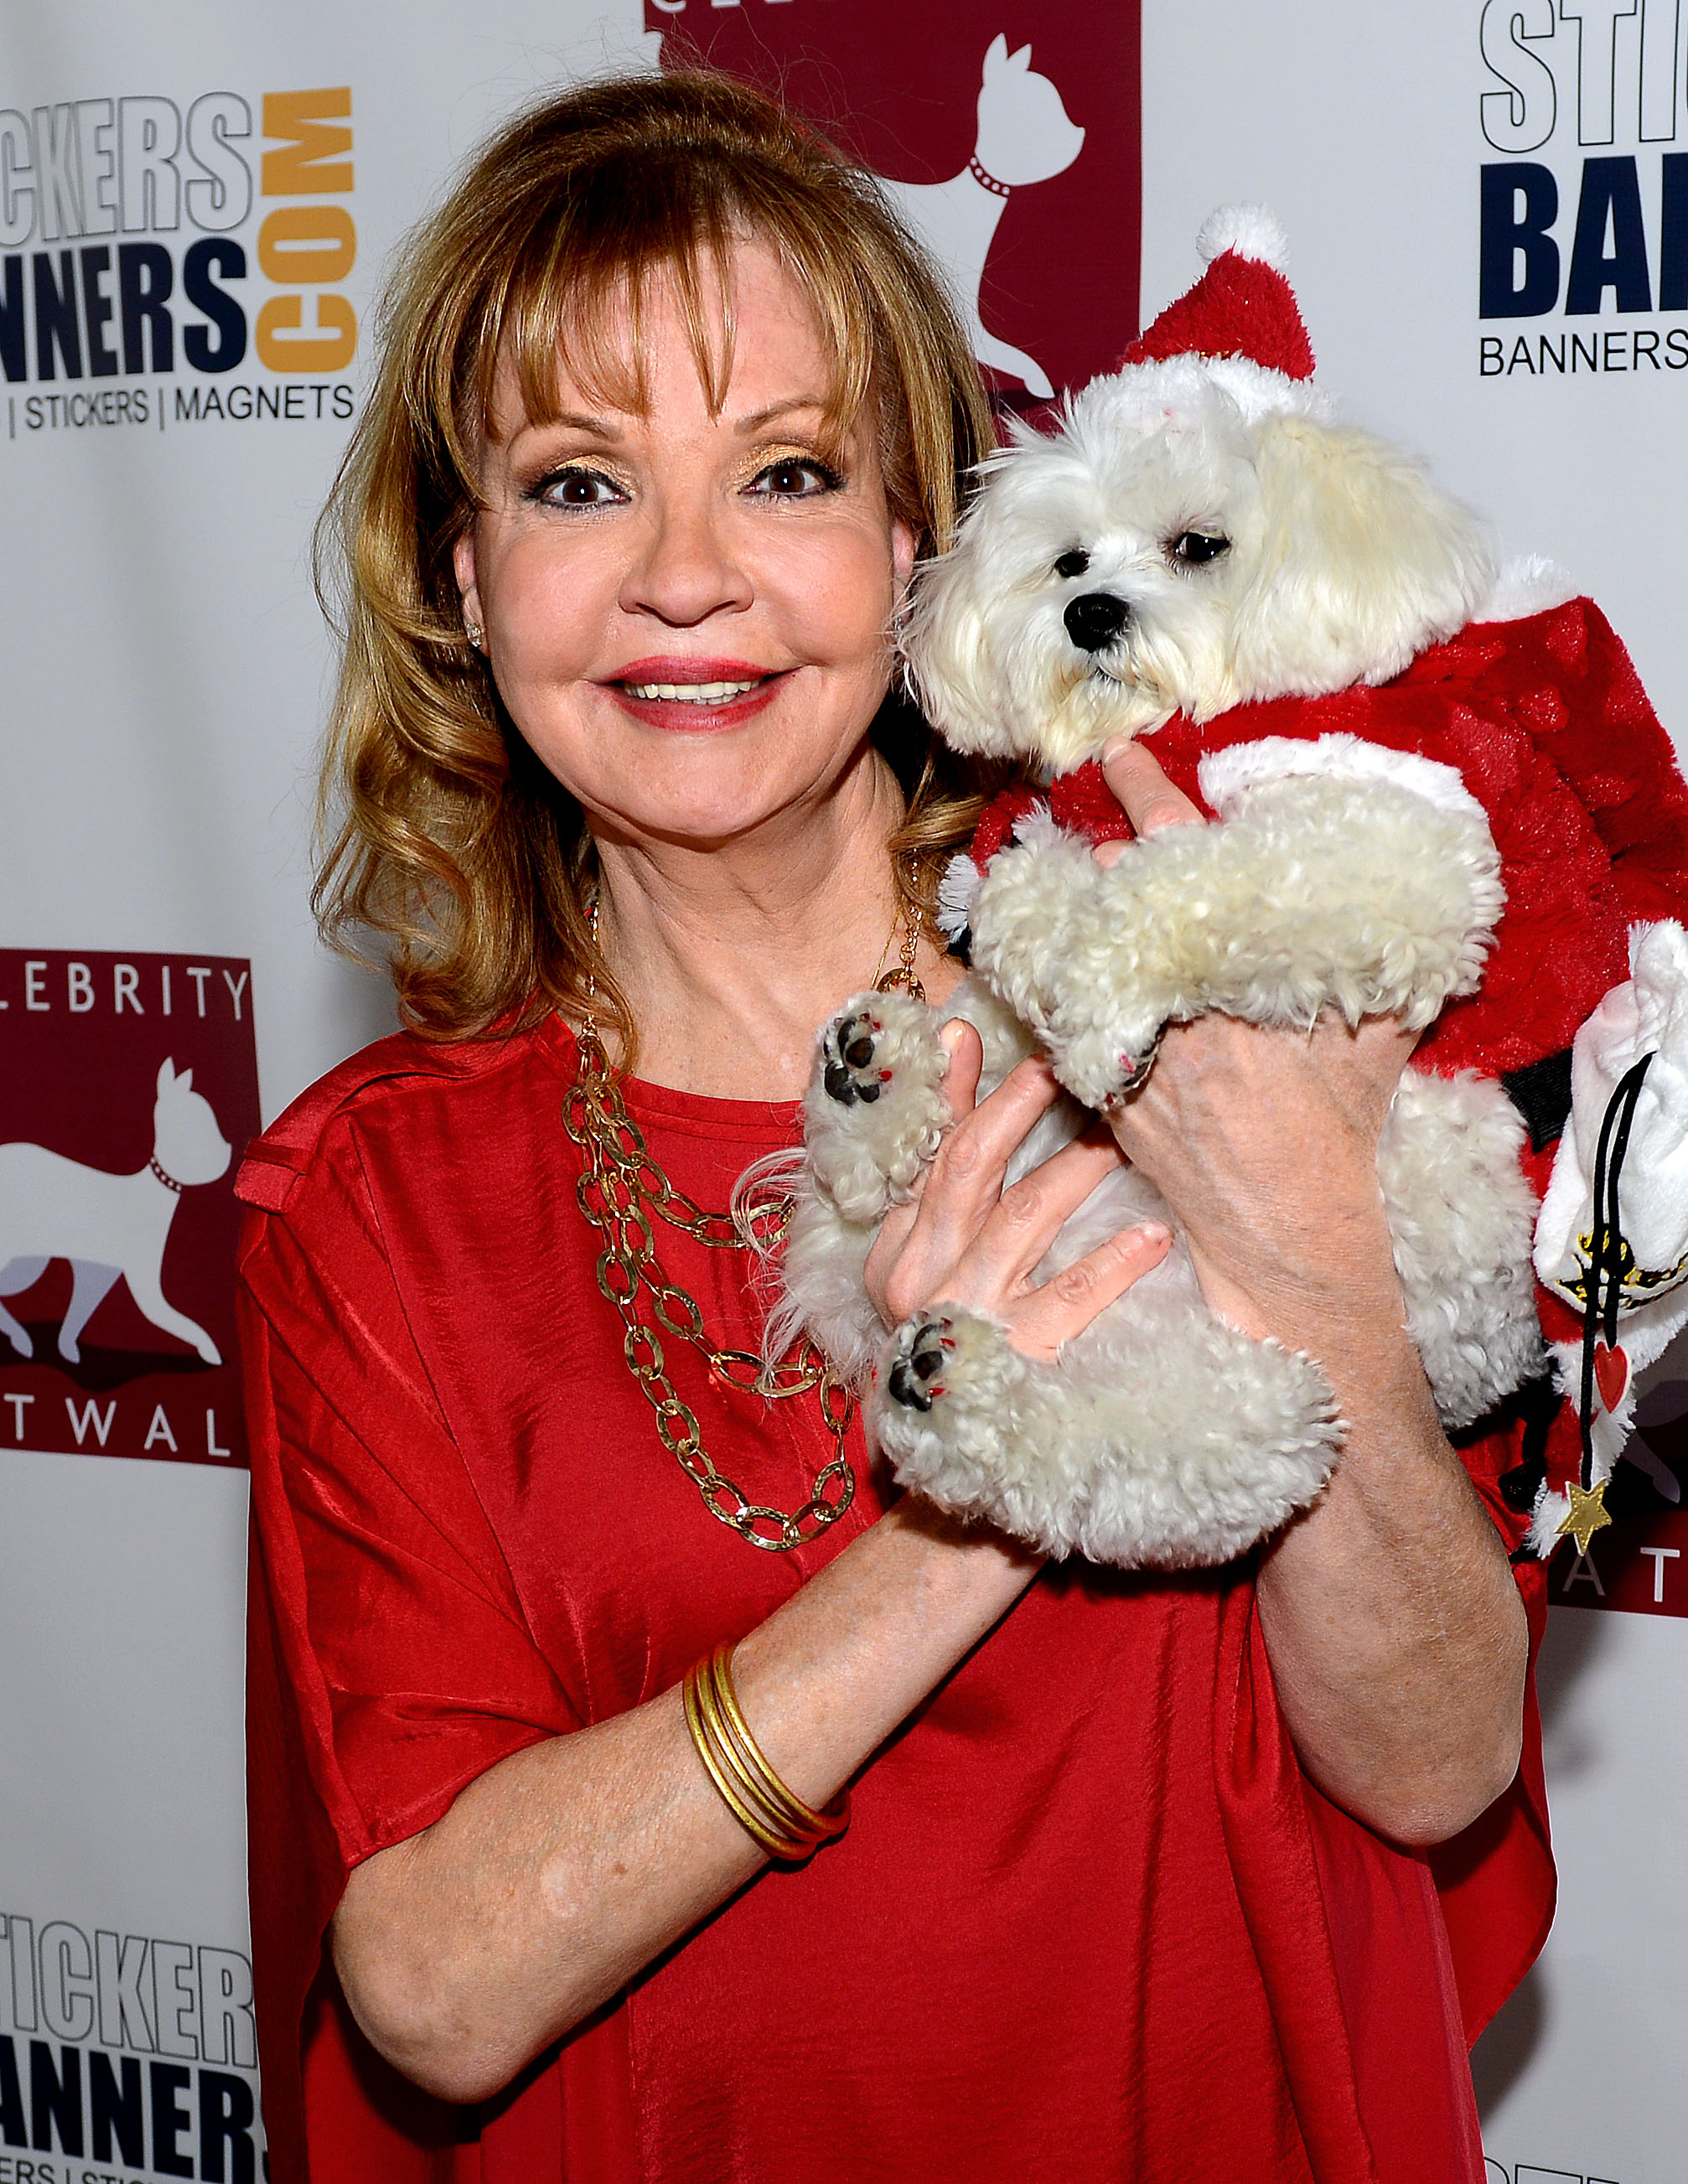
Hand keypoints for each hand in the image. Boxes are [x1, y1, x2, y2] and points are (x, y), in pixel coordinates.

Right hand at [863, 1025, 1170, 1360]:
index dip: (964, 1095)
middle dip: (1020, 1107)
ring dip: (1080, 1168)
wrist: (952, 1482)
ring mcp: (966, 1317)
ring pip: (1025, 1217)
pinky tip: (1154, 1236)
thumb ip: (948, 1172)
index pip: (932, 1156)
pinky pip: (1069, 1296)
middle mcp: (920, 1279)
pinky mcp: (1016, 1359)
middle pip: (971, 1169)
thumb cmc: (957, 1355)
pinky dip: (1114, 1262)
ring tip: (1128, 1135)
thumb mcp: (935, 1269)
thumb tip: (961, 1053)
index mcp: (896, 1254)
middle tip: (1071, 1064)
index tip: (989, 1042)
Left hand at [1094, 737, 1416, 1349]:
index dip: (1146, 796)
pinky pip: (1067, 1013)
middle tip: (1091, 793)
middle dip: (1104, 845)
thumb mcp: (1376, 1035)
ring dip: (1079, 906)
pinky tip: (1056, 946)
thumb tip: (1418, 889)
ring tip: (1073, 863)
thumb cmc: (1336, 1125)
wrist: (1284, 1221)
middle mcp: (1167, 1004)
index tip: (1121, 755)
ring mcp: (1126, 1048)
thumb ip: (1381, 963)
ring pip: (1081, 951)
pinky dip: (1062, 974)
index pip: (1175, 862)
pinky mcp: (1102, 1086)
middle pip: (1113, 901)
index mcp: (1230, 977)